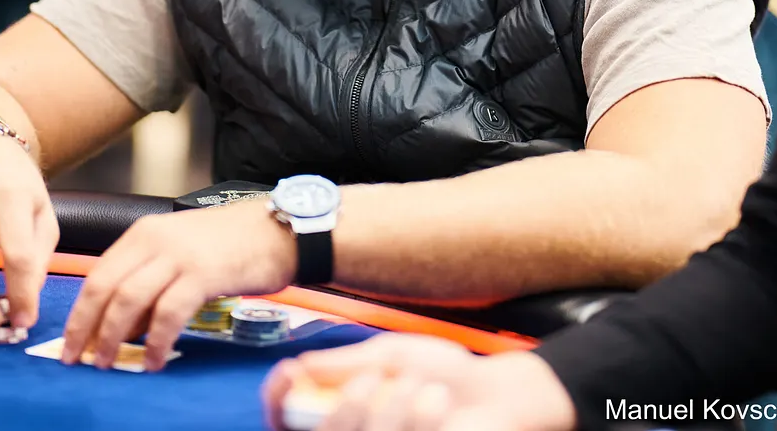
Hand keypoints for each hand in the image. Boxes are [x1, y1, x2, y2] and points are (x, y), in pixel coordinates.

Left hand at [62, 198, 295, 371]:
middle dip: (86, 328)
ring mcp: (178, 256)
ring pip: (129, 300)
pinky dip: (156, 341)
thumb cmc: (231, 244)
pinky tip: (154, 359)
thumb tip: (122, 327)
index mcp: (143, 233)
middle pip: (105, 288)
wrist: (277, 229)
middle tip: (79, 359)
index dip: (79, 313)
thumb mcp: (179, 251)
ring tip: (108, 363)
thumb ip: (149, 280)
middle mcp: (154, 240)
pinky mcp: (203, 274)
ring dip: (112, 337)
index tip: (70, 342)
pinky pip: (169, 313)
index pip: (98, 275)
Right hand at [263, 335, 575, 430]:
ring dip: (393, 411)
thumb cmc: (446, 373)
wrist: (500, 396)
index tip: (289, 374)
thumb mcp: (393, 355)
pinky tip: (441, 405)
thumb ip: (346, 363)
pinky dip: (419, 421)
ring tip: (427, 389)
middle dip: (346, 410)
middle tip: (374, 381)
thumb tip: (301, 366)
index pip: (287, 415)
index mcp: (343, 404)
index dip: (277, 400)